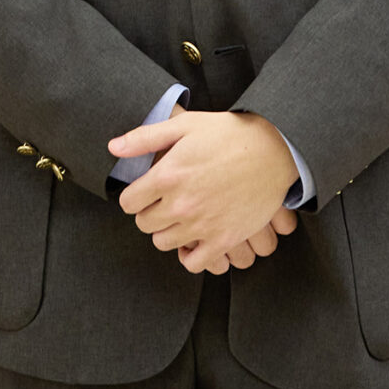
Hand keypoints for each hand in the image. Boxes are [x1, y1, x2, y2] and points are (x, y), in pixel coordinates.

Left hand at [109, 110, 298, 274]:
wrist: (275, 150)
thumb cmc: (229, 134)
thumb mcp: (185, 125)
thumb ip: (145, 137)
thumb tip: (112, 147)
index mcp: (167, 175)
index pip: (129, 203)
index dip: (135, 196)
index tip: (147, 191)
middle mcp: (181, 204)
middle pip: (144, 225)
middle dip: (150, 212)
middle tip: (165, 201)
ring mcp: (202, 225)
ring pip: (163, 243)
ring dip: (168, 231)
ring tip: (181, 216)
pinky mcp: (223, 239)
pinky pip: (193, 263)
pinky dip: (189, 254)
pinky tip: (195, 238)